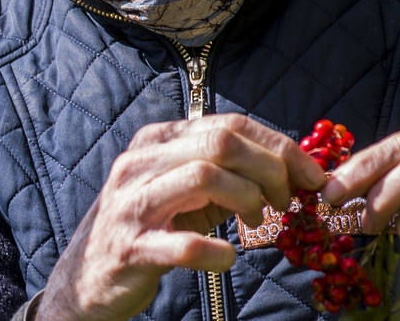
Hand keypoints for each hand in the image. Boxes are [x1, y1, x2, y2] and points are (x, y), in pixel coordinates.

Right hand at [33, 114, 325, 320]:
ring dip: (248, 200)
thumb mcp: (181, 190)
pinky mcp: (132, 248)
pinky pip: (186, 244)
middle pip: (221, 143)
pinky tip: (227, 258)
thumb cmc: (147, 228)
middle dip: (270, 170)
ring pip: (205, 177)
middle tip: (285, 202)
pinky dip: (219, 252)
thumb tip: (289, 168)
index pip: (229, 124)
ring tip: (257, 223)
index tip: (312, 176)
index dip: (280, 147)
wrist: (88, 276)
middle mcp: (140, 164)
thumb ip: (223, 172)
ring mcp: (133, 204)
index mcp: (156, 141)